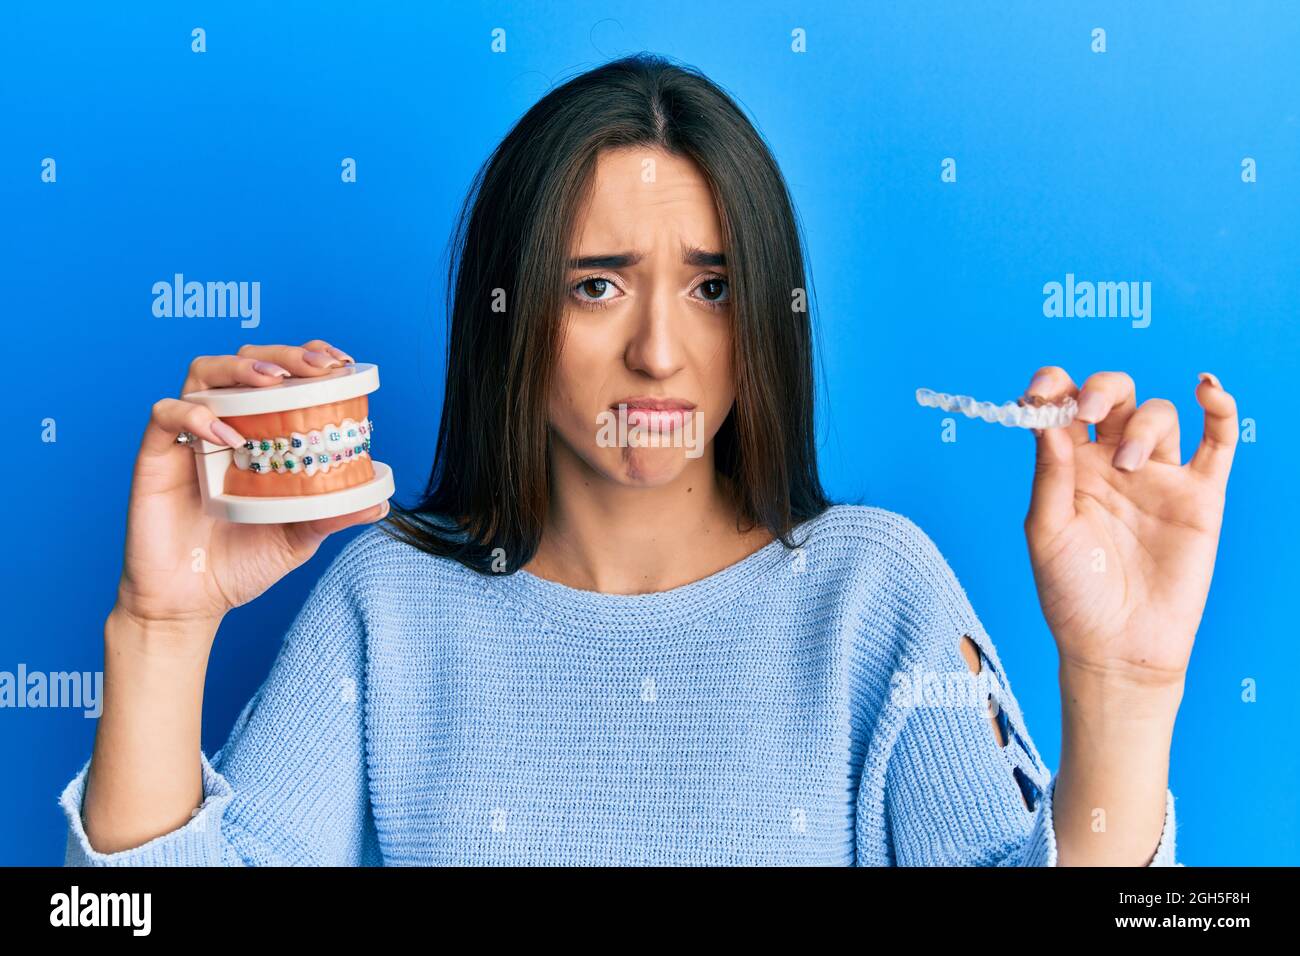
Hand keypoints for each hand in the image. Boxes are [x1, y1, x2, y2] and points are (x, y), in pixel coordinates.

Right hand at [115, 340, 386, 633]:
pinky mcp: (154, 457)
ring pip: (203, 373)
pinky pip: (166, 415)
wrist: (190, 604)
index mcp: (257, 434)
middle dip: (283, 354)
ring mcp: (187, 439)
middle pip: (244, 360)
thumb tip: (380, 502)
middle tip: (318, 366)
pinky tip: (228, 437)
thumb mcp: (298, 537)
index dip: (306, 355)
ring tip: (275, 383)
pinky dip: (196, 416)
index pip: (278, 375)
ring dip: (241, 368)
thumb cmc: (241, 564)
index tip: (339, 361)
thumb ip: (332, 513)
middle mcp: (222, 426)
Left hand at [1021, 367, 1237, 691]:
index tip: (1040, 392)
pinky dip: (1219, 409)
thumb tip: (1045, 418)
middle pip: (1113, 396)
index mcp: (1068, 466)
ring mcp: (1158, 477)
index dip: (1053, 387)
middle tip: (1087, 412)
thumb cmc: (1072, 593)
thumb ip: (1050, 473)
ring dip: (1142, 424)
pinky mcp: (1199, 496)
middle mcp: (1111, 463)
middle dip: (1101, 390)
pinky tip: (1206, 388)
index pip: (1063, 406)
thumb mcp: (1047, 530)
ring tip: (1128, 465)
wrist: (1118, 645)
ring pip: (1158, 415)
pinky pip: (1218, 442)